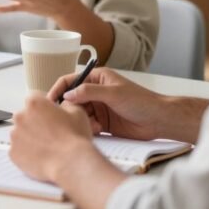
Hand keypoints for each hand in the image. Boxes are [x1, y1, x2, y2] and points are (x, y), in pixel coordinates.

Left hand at [8, 92, 94, 183]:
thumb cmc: (74, 138)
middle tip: (49, 133)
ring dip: (29, 137)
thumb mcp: (77, 112)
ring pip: (20, 133)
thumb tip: (62, 106)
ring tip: (46, 146)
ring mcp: (14, 135)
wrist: (71, 163)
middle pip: (25, 116)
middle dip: (35, 122)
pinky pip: (18, 150)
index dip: (44, 107)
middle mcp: (20, 117)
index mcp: (34, 103)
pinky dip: (26, 152)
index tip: (49, 115)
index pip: (34, 99)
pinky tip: (40, 155)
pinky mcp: (13, 153)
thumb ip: (65, 104)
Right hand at [47, 67, 165, 140]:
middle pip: (72, 99)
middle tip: (69, 118)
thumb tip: (67, 94)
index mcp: (97, 78)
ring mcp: (99, 108)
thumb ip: (89, 92)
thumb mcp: (113, 93)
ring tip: (92, 125)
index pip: (70, 81)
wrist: (159, 120)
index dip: (59, 90)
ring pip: (79, 114)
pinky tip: (98, 130)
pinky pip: (87, 125)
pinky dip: (88, 128)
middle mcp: (95, 92)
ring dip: (80, 120)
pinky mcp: (103, 123)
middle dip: (69, 109)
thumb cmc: (141, 101)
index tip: (49, 101)